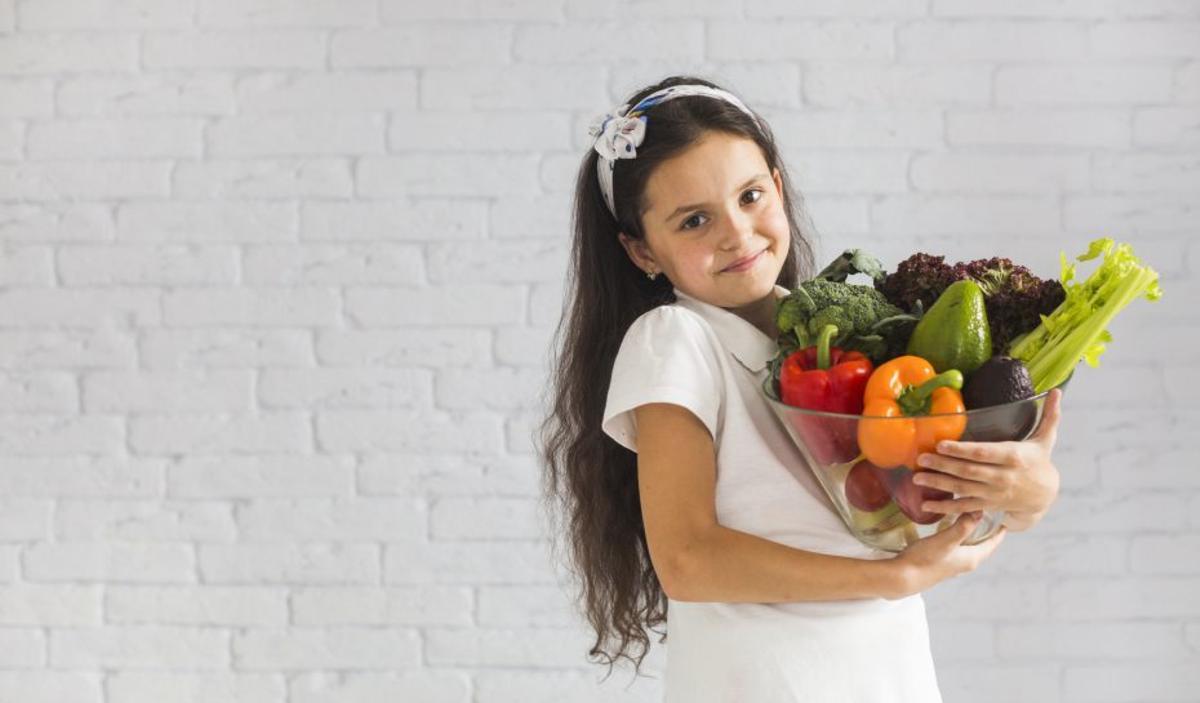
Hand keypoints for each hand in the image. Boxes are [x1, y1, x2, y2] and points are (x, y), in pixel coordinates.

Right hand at [888, 511, 1006, 597]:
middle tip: (989, 515)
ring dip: (971, 533)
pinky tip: (948, 529)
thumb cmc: (925, 560)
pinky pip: (955, 547)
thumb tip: (980, 511)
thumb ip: (963, 526)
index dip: (999, 532)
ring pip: (968, 546)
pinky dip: (957, 536)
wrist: (902, 578)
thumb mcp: (945, 540)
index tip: (1005, 520)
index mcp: (971, 558)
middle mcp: (964, 563)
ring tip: (970, 518)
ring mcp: (952, 564)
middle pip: (982, 545)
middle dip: (986, 531)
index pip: (991, 544)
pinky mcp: (940, 563)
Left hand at [911, 388, 1063, 526]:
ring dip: (939, 484)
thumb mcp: (1046, 438)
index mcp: (1014, 457)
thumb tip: (1058, 391)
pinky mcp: (987, 505)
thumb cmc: (1039, 460)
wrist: (1045, 495)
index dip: (963, 450)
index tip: (942, 444)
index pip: (985, 453)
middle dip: (943, 465)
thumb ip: (1049, 415)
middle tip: (921, 459)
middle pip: (969, 471)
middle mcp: (1002, 477)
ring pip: (963, 489)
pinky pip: (963, 508)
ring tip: (917, 477)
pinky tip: (925, 505)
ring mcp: (993, 493)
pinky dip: (944, 508)